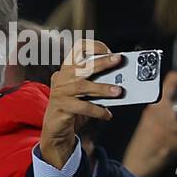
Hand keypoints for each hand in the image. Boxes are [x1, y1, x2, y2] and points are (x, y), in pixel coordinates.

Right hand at [40, 40, 120, 168]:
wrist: (56, 129)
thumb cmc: (73, 108)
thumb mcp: (86, 93)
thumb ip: (97, 84)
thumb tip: (120, 80)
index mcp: (67, 70)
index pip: (77, 49)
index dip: (93, 47)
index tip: (109, 51)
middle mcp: (62, 78)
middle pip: (82, 66)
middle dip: (102, 62)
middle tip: (118, 60)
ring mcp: (60, 92)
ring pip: (82, 86)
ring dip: (102, 88)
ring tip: (118, 91)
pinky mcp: (62, 107)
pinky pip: (83, 107)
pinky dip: (97, 110)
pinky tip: (107, 114)